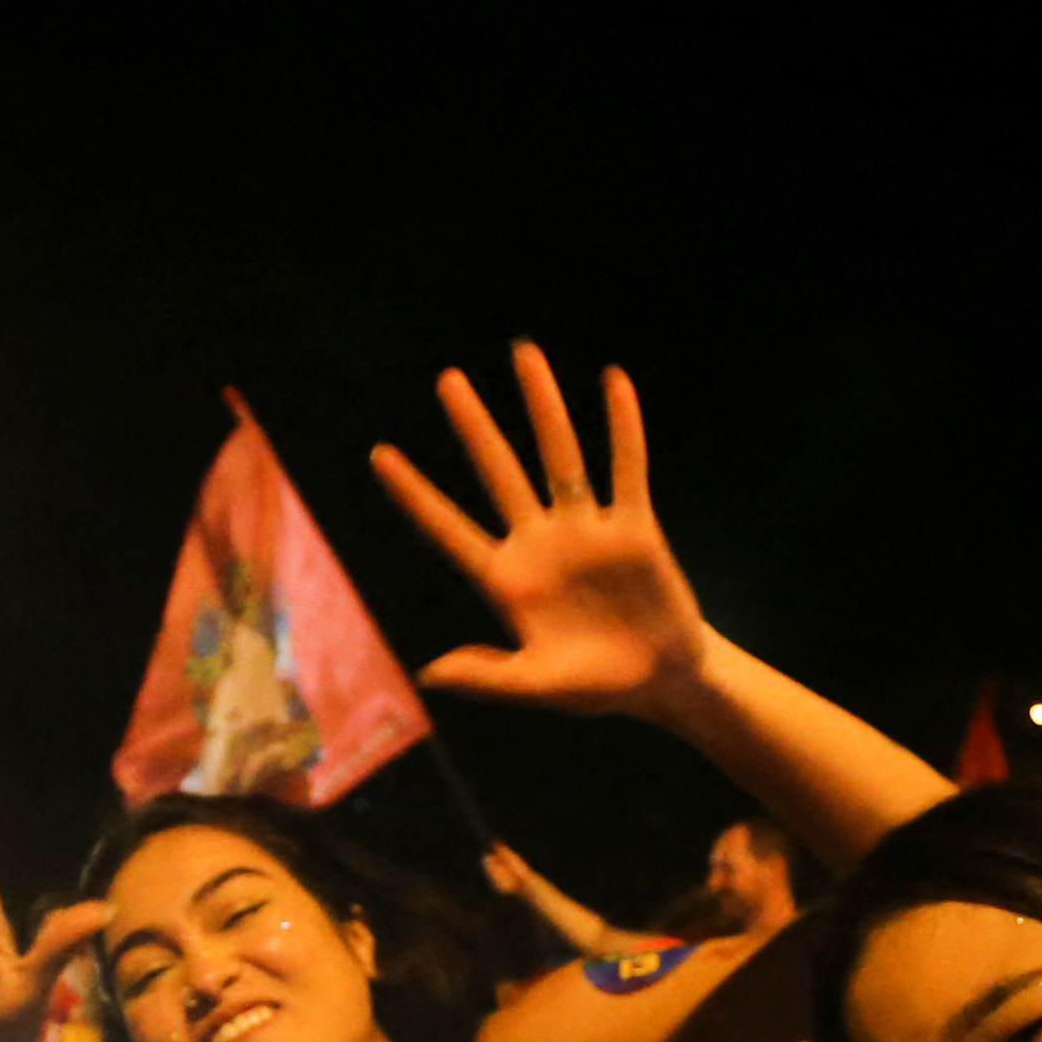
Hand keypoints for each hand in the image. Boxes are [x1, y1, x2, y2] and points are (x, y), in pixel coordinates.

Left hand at [370, 344, 715, 719]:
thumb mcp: (538, 686)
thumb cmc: (596, 689)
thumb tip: (427, 674)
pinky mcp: (634, 528)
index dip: (415, 494)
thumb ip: (489, 677)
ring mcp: (586, 530)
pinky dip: (623, 426)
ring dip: (543, 405)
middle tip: (447, 380)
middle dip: (475, 426)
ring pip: (560, 454)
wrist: (662, 682)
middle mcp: (541, 544)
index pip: (449, 529)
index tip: (380, 454)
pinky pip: (626, 467)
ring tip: (522, 353)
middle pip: (498, 471)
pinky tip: (613, 380)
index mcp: (507, 581)